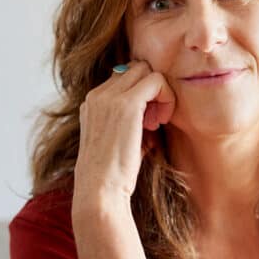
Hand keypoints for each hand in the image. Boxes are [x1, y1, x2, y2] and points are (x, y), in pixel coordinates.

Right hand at [73, 60, 175, 201]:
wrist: (99, 189)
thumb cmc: (113, 173)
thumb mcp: (118, 140)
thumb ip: (130, 122)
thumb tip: (152, 114)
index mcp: (92, 102)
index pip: (124, 77)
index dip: (143, 95)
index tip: (148, 122)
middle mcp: (97, 95)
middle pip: (136, 68)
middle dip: (152, 90)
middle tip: (155, 120)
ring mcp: (109, 97)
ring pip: (146, 70)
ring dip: (160, 93)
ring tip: (156, 122)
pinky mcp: (126, 104)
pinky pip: (157, 81)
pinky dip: (166, 98)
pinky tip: (160, 122)